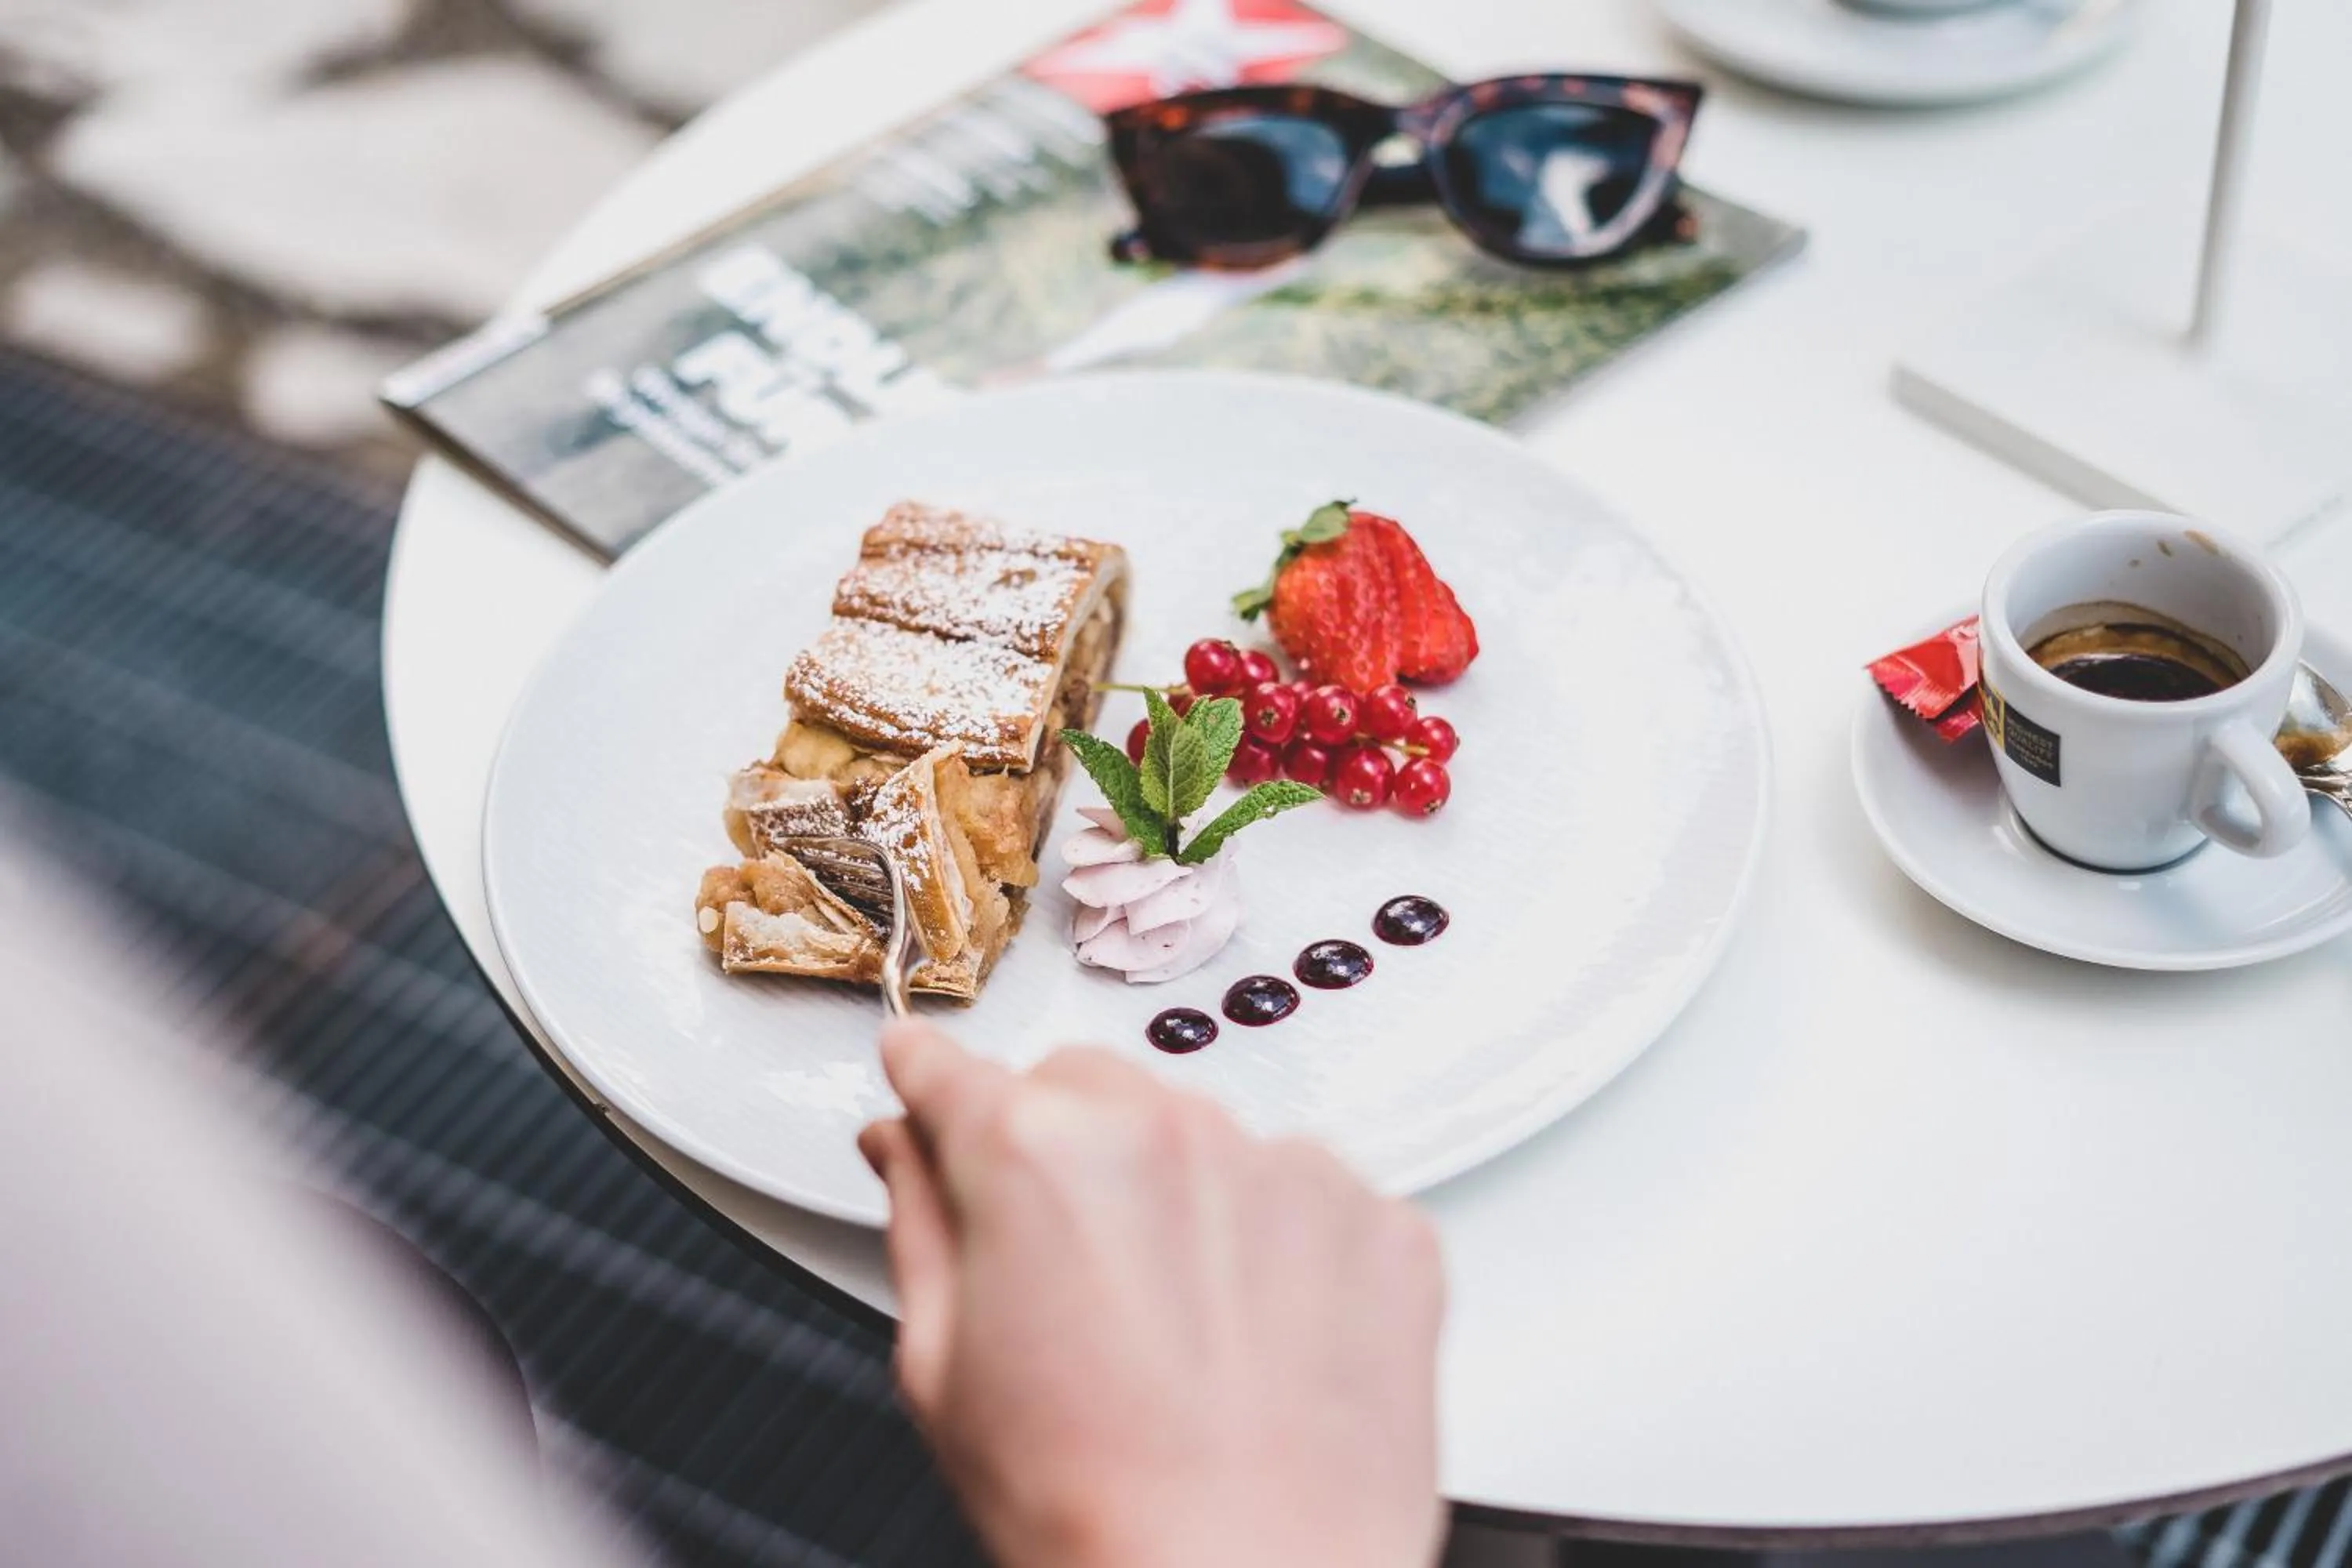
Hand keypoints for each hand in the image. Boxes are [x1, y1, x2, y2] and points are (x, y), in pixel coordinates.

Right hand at [859, 1020, 1446, 1567]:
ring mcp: (1289, 1169)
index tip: (927, 1079)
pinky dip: (1281, 1247)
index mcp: (1037, 1154)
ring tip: (1172, 1328)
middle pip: (1085, 1089)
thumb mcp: (944, 1368)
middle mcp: (1168, 1131)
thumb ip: (920, 1222)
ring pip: (1203, 1136)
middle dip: (1060, 1150)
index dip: (929, 1082)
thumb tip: (903, 1145)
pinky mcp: (1380, 1221)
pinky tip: (1255, 1340)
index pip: (956, 1072)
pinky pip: (1309, 1197)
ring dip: (1179, 1194)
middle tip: (1063, 1268)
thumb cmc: (1095, 1510)